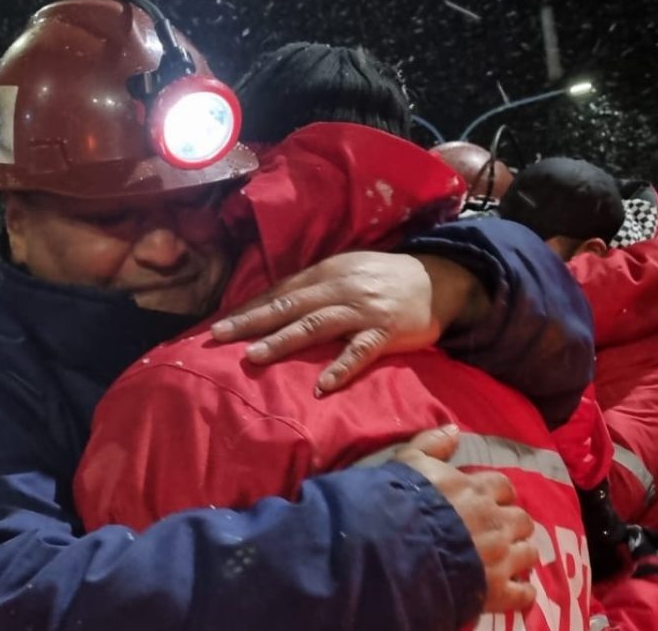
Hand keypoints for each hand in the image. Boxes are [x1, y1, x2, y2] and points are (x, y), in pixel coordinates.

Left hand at [210, 252, 485, 393]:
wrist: (438, 280)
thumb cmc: (384, 279)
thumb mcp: (346, 272)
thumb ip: (313, 288)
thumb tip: (270, 305)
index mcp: (327, 272)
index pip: (281, 291)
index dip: (250, 307)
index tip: (219, 324)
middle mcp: (340, 288)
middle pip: (289, 306)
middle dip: (252, 321)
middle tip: (219, 336)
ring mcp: (362, 310)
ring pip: (315, 326)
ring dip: (283, 341)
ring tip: (253, 356)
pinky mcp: (385, 332)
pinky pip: (359, 352)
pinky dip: (340, 368)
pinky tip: (322, 386)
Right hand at [394, 427, 537, 613]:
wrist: (395, 547)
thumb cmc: (401, 501)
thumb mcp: (409, 461)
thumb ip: (432, 443)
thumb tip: (455, 429)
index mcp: (478, 491)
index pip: (503, 486)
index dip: (498, 494)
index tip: (489, 500)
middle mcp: (496, 522)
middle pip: (522, 519)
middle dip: (512, 524)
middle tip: (496, 530)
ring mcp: (500, 558)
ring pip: (529, 553)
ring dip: (520, 555)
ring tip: (505, 560)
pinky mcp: (498, 591)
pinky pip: (525, 594)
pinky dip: (521, 593)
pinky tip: (512, 591)